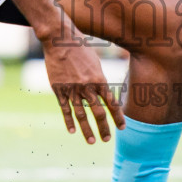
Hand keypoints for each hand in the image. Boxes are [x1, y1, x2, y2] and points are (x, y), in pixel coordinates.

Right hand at [39, 19, 122, 144]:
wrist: (60, 40)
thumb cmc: (80, 49)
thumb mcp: (95, 63)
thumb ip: (99, 80)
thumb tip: (102, 94)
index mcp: (99, 80)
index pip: (112, 103)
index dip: (118, 117)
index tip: (122, 128)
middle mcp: (87, 87)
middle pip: (98, 113)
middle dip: (104, 128)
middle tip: (107, 139)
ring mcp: (72, 89)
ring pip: (81, 115)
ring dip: (87, 130)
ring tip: (92, 141)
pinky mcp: (59, 89)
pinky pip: (65, 109)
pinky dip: (69, 121)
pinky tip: (72, 131)